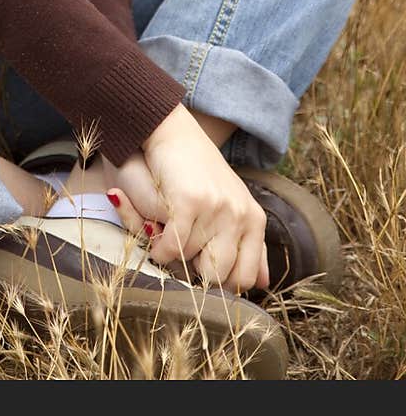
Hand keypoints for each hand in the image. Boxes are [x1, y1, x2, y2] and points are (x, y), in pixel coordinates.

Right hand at [135, 104, 269, 293]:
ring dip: (172, 253)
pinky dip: (157, 247)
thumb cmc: (199, 173)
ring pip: (189, 262)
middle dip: (194, 270)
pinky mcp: (189, 201)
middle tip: (183, 247)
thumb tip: (262, 284)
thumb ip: (249, 246)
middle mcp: (241, 216)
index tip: (201, 265)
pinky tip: (154, 232)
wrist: (172, 131)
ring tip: (169, 229)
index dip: (218, 281)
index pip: (244, 279)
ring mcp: (217, 208)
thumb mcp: (233, 207)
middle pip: (217, 276)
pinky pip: (170, 248)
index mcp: (254, 220)